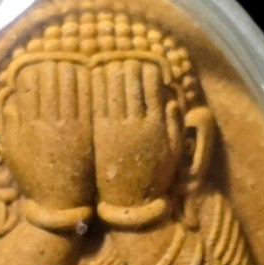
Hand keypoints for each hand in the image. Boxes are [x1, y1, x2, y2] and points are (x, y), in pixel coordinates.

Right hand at [0, 61, 93, 208]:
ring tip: (79, 60)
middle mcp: (48, 124)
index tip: (40, 62)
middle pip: (52, 81)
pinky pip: (90, 101)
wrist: (60, 207)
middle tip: (62, 55)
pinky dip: (92, 85)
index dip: (36, 69)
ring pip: (72, 86)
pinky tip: (95, 76)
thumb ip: (9, 126)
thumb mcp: (13, 155)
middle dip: (57, 64)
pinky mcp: (88, 135)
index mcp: (28, 126)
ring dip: (76, 70)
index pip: (31, 85)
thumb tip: (9, 100)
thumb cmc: (35, 180)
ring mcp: (70, 128)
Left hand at [92, 60, 182, 206]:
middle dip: (126, 65)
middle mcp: (137, 123)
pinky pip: (96, 102)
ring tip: (105, 62)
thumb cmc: (153, 179)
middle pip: (130, 81)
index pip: (152, 85)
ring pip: (111, 88)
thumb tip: (171, 100)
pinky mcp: (99, 135)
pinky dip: (93, 87)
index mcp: (157, 125)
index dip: (146, 69)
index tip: (141, 62)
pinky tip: (89, 78)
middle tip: (121, 57)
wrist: (130, 206)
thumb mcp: (173, 154)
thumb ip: (174, 126)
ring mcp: (117, 128)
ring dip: (108, 71)